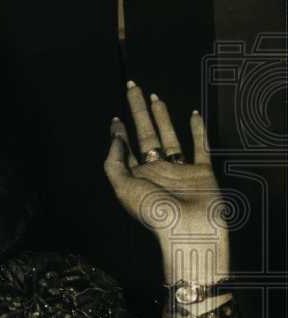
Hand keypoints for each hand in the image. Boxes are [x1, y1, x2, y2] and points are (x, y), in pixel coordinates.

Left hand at [104, 81, 229, 284]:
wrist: (190, 231)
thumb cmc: (154, 213)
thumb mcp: (123, 187)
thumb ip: (115, 161)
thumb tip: (115, 136)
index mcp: (136, 176)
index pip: (125, 148)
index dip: (119, 131)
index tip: (114, 117)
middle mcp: (156, 170)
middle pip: (146, 133)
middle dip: (138, 110)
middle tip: (132, 86)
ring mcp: (180, 169)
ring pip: (170, 136)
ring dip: (162, 116)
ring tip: (155, 96)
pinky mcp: (202, 171)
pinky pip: (200, 146)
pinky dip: (197, 130)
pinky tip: (192, 114)